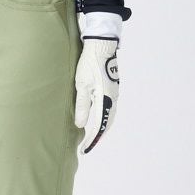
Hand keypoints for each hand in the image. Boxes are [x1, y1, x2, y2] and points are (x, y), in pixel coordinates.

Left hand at [74, 36, 119, 152]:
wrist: (102, 45)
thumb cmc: (89, 63)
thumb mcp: (82, 84)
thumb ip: (82, 105)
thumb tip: (81, 125)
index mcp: (106, 99)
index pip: (100, 126)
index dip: (92, 139)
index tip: (85, 149)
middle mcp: (113, 98)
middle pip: (107, 123)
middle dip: (98, 135)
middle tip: (87, 145)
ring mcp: (114, 92)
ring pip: (109, 115)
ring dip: (101, 126)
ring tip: (90, 134)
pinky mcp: (111, 87)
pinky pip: (109, 107)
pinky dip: (103, 116)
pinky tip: (95, 116)